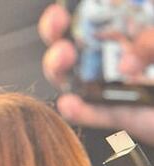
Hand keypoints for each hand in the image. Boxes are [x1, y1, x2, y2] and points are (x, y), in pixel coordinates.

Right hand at [40, 3, 153, 144]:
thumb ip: (153, 40)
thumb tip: (127, 62)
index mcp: (145, 29)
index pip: (109, 12)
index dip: (84, 8)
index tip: (70, 6)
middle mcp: (134, 54)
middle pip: (85, 40)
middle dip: (62, 33)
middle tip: (59, 28)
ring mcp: (127, 85)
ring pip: (80, 76)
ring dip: (62, 67)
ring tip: (65, 59)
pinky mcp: (128, 116)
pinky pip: (98, 114)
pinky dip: (80, 111)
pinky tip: (71, 102)